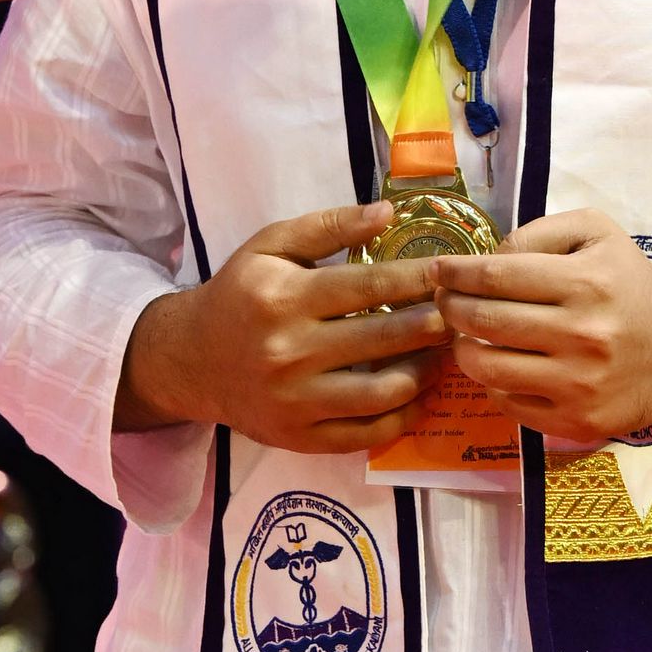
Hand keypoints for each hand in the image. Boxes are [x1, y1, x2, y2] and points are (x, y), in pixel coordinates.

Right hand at [116, 207, 444, 453]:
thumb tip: (388, 212)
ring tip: (443, 353)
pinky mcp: (301, 438)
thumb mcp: (270, 247)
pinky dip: (403, 416)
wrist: (190, 361)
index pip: (367, 286)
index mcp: (284, 298)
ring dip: (426, 371)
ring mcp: (296, 401)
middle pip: (383, 338)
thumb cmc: (238, 296)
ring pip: (383, 392)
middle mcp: (289, 352)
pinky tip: (419, 393)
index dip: (417, 278)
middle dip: (434, 324)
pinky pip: (367, 434)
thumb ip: (328, 225)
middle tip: (462, 313)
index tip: (449, 272)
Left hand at [431, 211, 651, 443]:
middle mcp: (582, 335)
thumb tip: (487, 256)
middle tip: (442, 301)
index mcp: (586, 283)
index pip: (497, 276)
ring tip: (464, 335)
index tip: (438, 271)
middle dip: (450, 308)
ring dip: (462, 348)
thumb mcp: (598, 235)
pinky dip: (492, 383)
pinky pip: (508, 403)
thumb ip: (540, 233)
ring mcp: (578, 384)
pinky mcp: (577, 421)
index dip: (456, 273)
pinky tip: (498, 365)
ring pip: (487, 367)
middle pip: (484, 321)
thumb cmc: (631, 285)